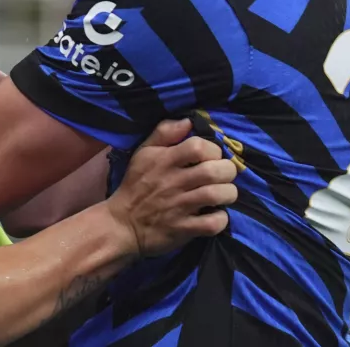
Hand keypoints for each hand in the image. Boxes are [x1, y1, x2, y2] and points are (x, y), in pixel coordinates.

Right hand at [105, 119, 237, 257]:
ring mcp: (179, 207)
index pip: (198, 147)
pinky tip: (217, 214)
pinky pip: (212, 224)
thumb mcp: (144, 152)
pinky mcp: (183, 229)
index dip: (213, 149)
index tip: (212, 156)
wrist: (121, 223)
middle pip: (214, 171)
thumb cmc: (136, 184)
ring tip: (224, 194)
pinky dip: (221, 219)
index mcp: (164, 161)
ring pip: (217, 195)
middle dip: (228, 171)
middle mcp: (173, 182)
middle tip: (224, 175)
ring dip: (228, 194)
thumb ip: (164, 132)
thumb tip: (189, 121)